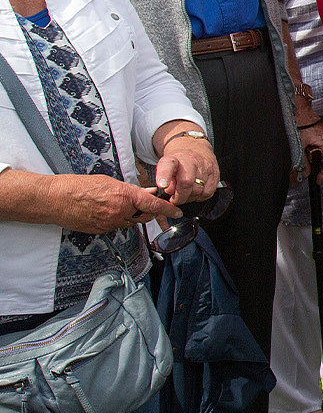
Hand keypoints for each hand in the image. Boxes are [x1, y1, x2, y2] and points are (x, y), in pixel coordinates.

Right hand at [51, 174, 179, 232]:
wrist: (55, 199)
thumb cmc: (79, 186)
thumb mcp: (108, 182)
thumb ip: (130, 189)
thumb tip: (147, 192)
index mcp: (125, 196)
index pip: (153, 204)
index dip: (168, 209)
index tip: (178, 212)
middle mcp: (120, 212)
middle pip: (144, 216)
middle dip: (147, 211)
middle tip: (145, 204)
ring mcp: (110, 224)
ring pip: (129, 222)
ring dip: (129, 215)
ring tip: (113, 204)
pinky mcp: (101, 231)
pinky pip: (115, 226)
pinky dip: (115, 219)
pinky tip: (104, 211)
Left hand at [152, 134, 219, 203]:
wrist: (195, 149)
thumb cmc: (179, 161)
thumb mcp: (165, 167)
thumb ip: (163, 179)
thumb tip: (170, 190)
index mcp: (175, 158)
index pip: (168, 165)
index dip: (165, 176)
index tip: (162, 185)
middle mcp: (192, 160)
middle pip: (186, 183)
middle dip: (180, 196)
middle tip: (175, 198)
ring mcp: (206, 166)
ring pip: (198, 190)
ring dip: (190, 197)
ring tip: (186, 192)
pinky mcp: (216, 173)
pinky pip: (207, 193)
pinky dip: (200, 196)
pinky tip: (196, 191)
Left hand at [298, 122, 322, 183]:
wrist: (303, 112)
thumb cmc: (301, 125)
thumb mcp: (300, 147)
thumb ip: (303, 163)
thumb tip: (305, 174)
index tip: (317, 180)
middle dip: (322, 169)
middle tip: (312, 172)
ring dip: (322, 161)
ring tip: (310, 159)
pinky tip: (313, 152)